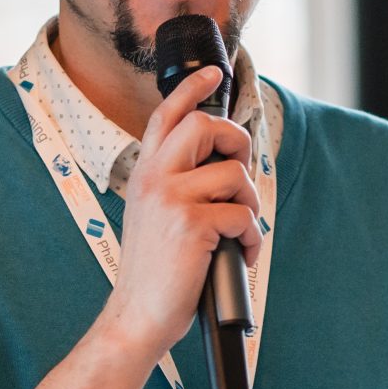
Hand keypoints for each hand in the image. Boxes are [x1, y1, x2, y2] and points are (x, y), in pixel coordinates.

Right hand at [95, 65, 265, 362]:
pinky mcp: (193, 223)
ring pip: (234, 174)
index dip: (191, 88)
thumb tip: (225, 165)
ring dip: (249, 205)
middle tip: (239, 172)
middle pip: (206, 126)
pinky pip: (243, 215)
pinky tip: (237, 256)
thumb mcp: (154, 217)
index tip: (213, 73)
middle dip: (237, 144)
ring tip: (239, 232)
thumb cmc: (155, 272)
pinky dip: (250, 240)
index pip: (166, 116)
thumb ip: (176, 185)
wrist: (137, 315)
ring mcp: (170, 198)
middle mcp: (153, 178)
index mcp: (144, 174)